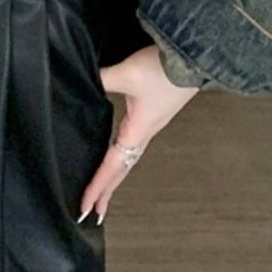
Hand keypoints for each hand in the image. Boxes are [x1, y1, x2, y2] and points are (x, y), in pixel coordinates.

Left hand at [78, 45, 198, 224]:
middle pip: (121, 170)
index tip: (85, 208)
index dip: (97, 187)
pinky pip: (132, 145)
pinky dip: (121, 158)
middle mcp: (144, 134)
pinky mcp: (152, 114)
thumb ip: (100, 79)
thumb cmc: (163, 71)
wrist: (193, 59)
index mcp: (137, 132)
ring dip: (114, 177)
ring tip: (102, 192)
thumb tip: (79, 82)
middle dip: (106, 192)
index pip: (112, 166)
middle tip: (93, 213)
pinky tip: (117, 154)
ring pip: (127, 159)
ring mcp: (149, 126)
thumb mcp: (126, 74)